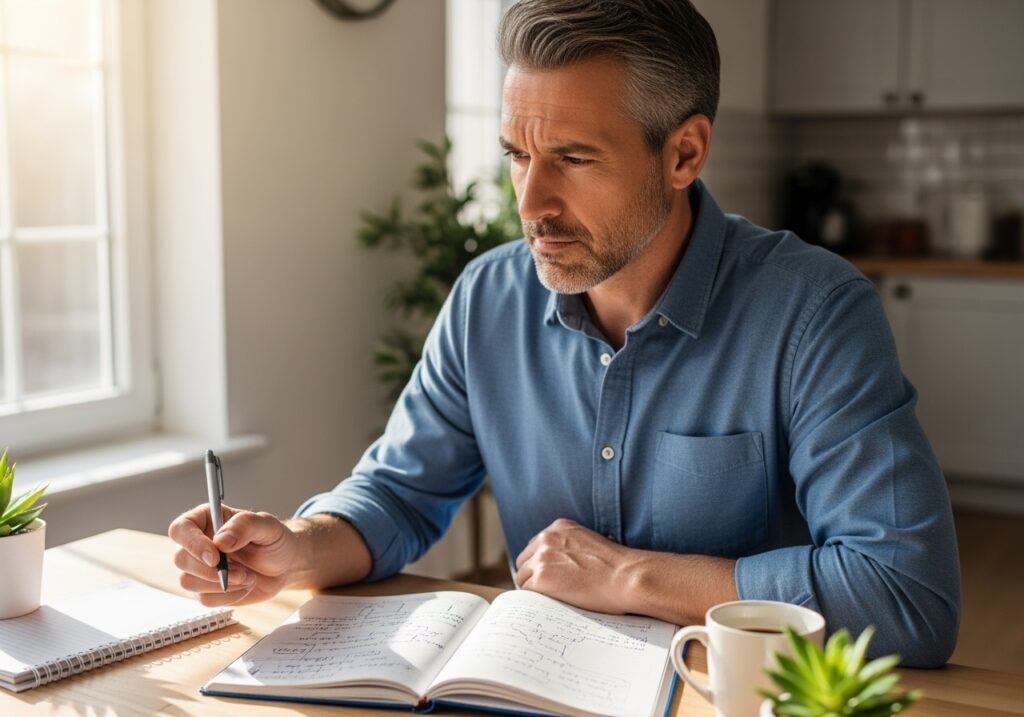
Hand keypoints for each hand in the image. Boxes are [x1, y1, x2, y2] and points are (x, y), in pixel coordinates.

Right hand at [168, 504, 300, 606]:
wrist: (285, 566)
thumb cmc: (274, 540)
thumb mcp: (268, 525)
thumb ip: (244, 526)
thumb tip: (219, 541)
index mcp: (206, 519)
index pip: (180, 529)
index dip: (192, 543)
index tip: (215, 557)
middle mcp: (196, 543)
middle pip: (181, 559)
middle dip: (212, 570)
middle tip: (243, 571)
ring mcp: (198, 568)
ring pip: (188, 582)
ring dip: (223, 584)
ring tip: (248, 576)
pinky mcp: (205, 589)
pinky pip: (205, 599)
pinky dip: (229, 596)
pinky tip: (245, 586)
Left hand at [514, 518, 632, 613]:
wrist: (626, 577)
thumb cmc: (616, 566)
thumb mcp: (589, 542)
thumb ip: (569, 547)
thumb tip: (560, 563)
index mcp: (559, 527)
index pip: (534, 547)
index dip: (539, 564)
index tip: (545, 576)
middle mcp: (547, 538)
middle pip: (524, 561)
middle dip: (532, 575)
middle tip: (545, 592)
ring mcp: (542, 558)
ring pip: (522, 577)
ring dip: (533, 589)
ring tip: (549, 601)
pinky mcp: (542, 578)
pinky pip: (526, 592)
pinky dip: (535, 601)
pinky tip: (549, 606)